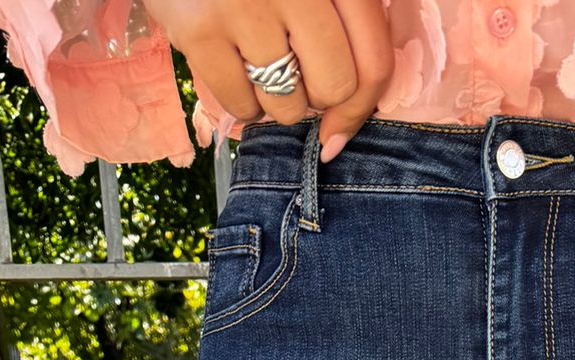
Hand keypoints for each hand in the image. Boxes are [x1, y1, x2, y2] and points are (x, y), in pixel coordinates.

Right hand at [144, 0, 390, 151]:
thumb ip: (343, 21)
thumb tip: (345, 121)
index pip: (373, 61)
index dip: (360, 108)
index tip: (338, 131)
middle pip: (334, 89)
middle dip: (315, 97)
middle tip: (293, 74)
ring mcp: (247, 6)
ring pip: (288, 106)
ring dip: (276, 101)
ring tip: (258, 62)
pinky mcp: (201, 28)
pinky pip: (241, 106)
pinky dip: (242, 102)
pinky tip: (233, 67)